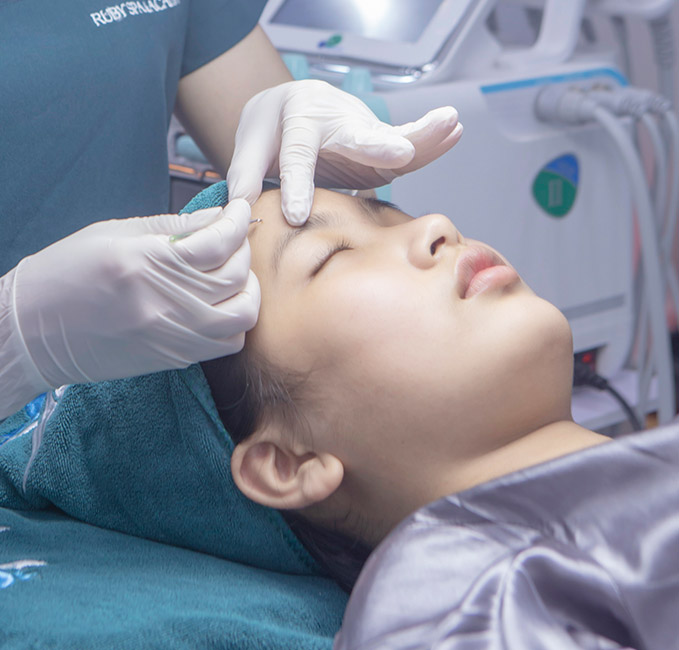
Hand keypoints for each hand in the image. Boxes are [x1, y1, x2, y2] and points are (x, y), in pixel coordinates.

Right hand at [11, 199, 259, 389]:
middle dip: (243, 250)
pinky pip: (227, 343)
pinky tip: (220, 304)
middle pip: (237, 277)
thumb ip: (175, 226)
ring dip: (247, 290)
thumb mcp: (117, 234)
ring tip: (232, 275)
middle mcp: (167, 303)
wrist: (35, 331)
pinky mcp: (176, 357)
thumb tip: (219, 216)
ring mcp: (174, 336)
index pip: (218, 242)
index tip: (237, 210)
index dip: (236, 220)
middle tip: (232, 239)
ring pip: (242, 315)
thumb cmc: (69, 273)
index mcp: (148, 263)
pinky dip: (235, 321)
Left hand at [226, 80, 462, 225]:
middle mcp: (336, 119)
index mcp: (299, 117)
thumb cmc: (272, 127)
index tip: (296, 215)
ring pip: (392, 136)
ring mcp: (362, 131)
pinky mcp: (380, 145)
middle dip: (375, 146)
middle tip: (395, 153)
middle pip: (356, 134)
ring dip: (421, 135)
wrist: (295, 104)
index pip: (298, 154)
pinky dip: (430, 141)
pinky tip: (454, 131)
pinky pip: (407, 145)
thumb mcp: (251, 143)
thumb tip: (241, 208)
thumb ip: (246, 173)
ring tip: (449, 124)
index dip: (297, 183)